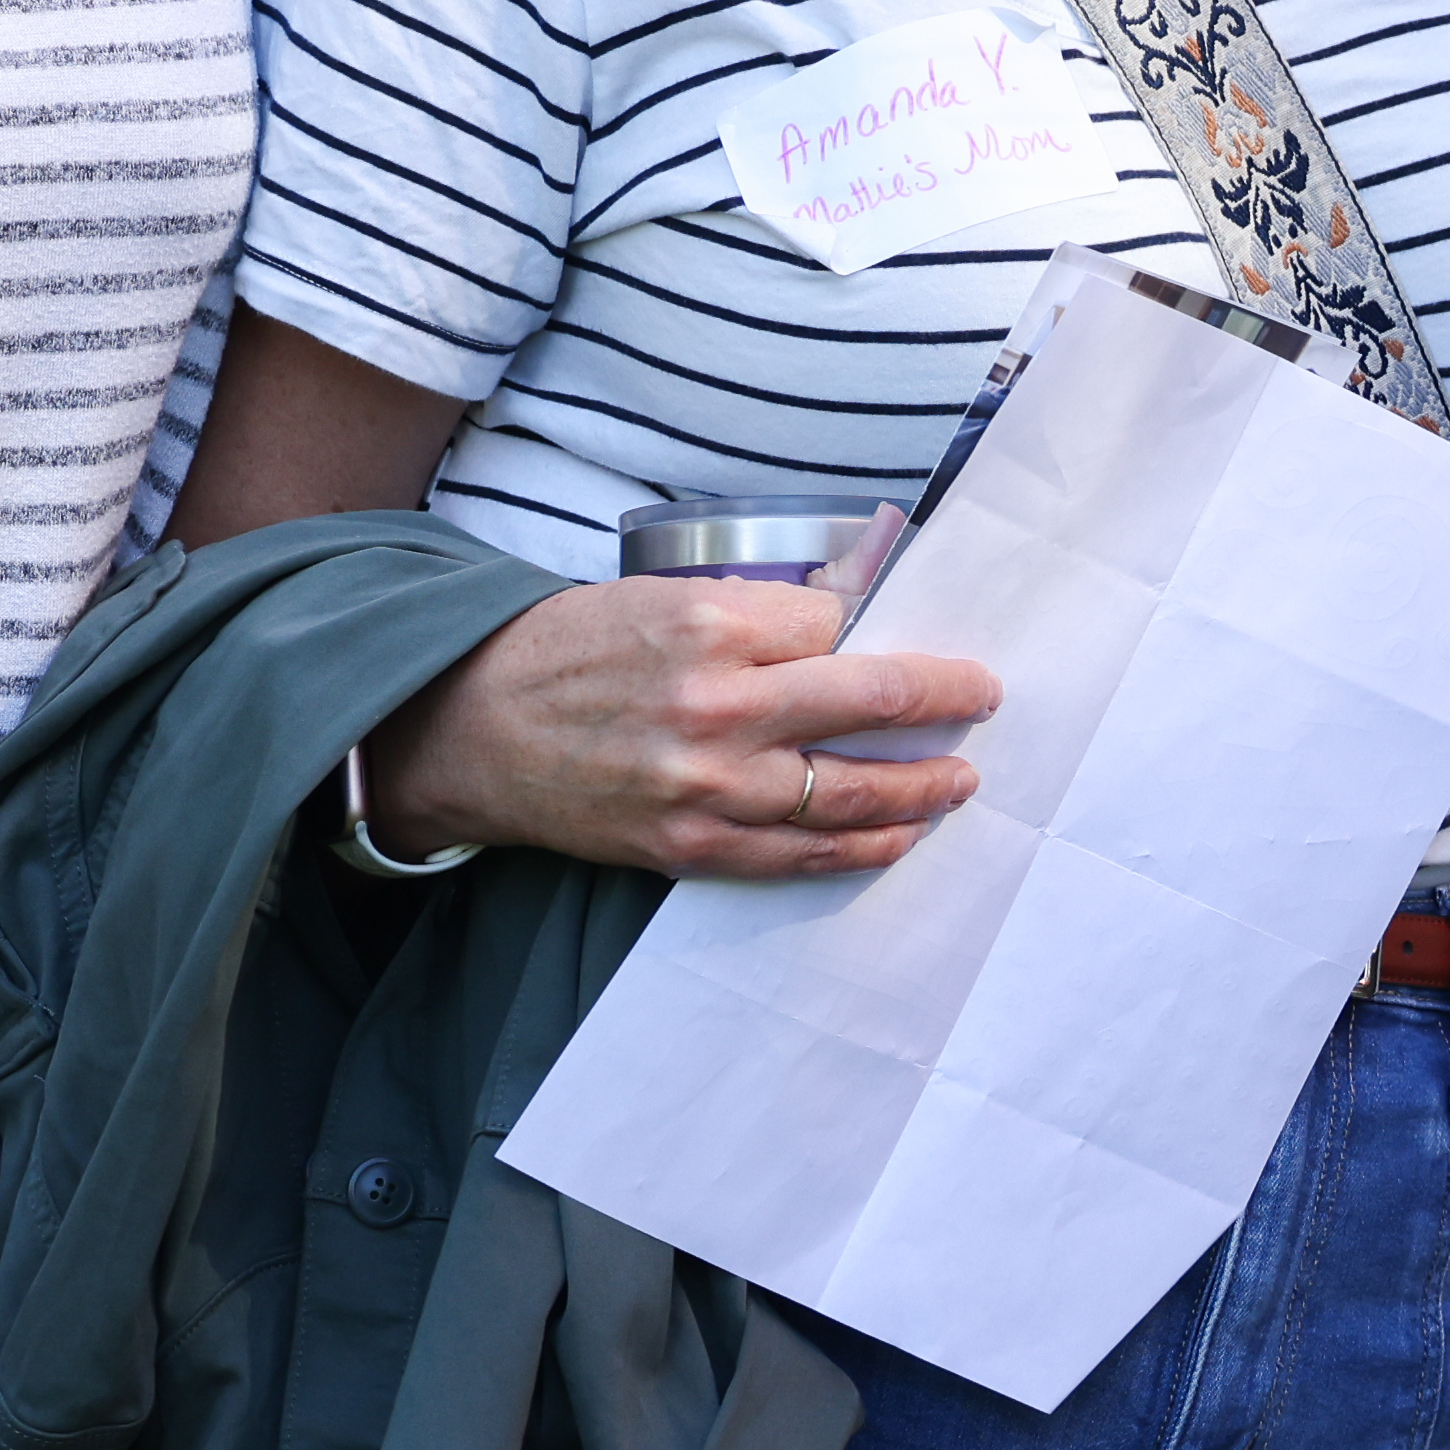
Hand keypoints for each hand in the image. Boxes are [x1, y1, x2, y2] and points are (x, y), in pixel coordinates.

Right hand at [370, 578, 1010, 882]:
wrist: (465, 728)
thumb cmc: (559, 652)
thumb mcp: (653, 595)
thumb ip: (748, 612)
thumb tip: (843, 624)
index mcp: (708, 623)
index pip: (836, 625)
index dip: (871, 630)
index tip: (907, 638)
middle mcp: (716, 704)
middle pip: (869, 701)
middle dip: (944, 699)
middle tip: (985, 697)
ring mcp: (705, 785)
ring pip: (847, 791)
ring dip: (920, 786)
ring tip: (960, 779)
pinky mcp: (687, 846)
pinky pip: (797, 855)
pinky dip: (860, 847)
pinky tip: (899, 836)